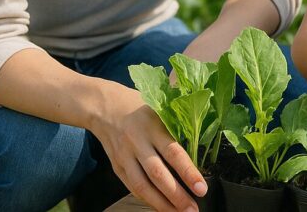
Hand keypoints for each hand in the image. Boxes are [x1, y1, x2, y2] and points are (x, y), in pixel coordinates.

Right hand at [90, 86, 204, 211]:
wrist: (104, 106)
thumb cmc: (140, 106)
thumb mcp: (160, 107)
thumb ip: (177, 125)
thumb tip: (202, 145)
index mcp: (153, 126)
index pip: (173, 153)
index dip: (188, 172)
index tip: (202, 188)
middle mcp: (137, 143)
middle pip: (158, 174)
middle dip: (176, 195)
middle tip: (193, 209)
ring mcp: (125, 157)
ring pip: (142, 186)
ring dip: (161, 204)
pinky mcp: (117, 167)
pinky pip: (133, 188)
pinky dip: (148, 200)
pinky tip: (161, 207)